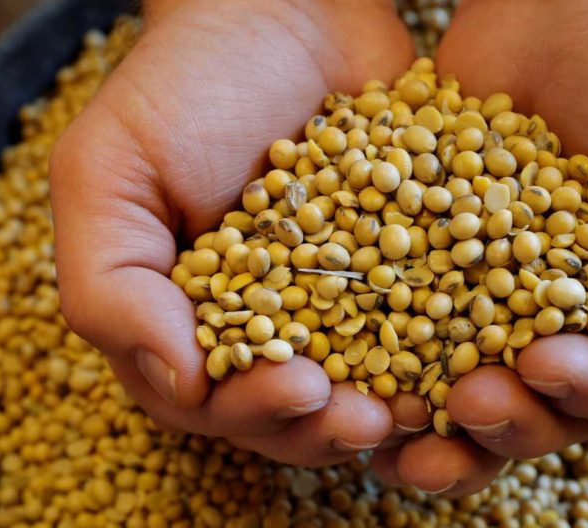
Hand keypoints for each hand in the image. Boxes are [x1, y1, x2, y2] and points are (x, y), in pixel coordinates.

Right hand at [50, 0, 419, 465]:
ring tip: (427, 408)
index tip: (300, 391)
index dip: (257, 412)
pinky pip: (434, 328)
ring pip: (366, 388)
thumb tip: (178, 388)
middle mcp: (267, 331)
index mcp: (187, 325)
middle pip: (295, 413)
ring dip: (394, 409)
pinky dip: (453, 353)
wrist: (283, 5)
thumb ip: (111, 287)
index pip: (214, 402)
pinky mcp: (408, 273)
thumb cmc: (181, 85)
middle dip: (330, 426)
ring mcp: (341, 306)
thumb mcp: (108, 173)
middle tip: (368, 419)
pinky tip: (480, 358)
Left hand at [372, 0, 587, 494]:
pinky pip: (375, 311)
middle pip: (516, 411)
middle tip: (468, 400)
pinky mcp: (406, 255)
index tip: (551, 363)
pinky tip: (334, 361)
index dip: (575, 401)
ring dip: (416, 418)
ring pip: (438, 386)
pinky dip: (355, 344)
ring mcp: (468, 298)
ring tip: (390, 420)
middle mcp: (544, 335)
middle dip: (494, 421)